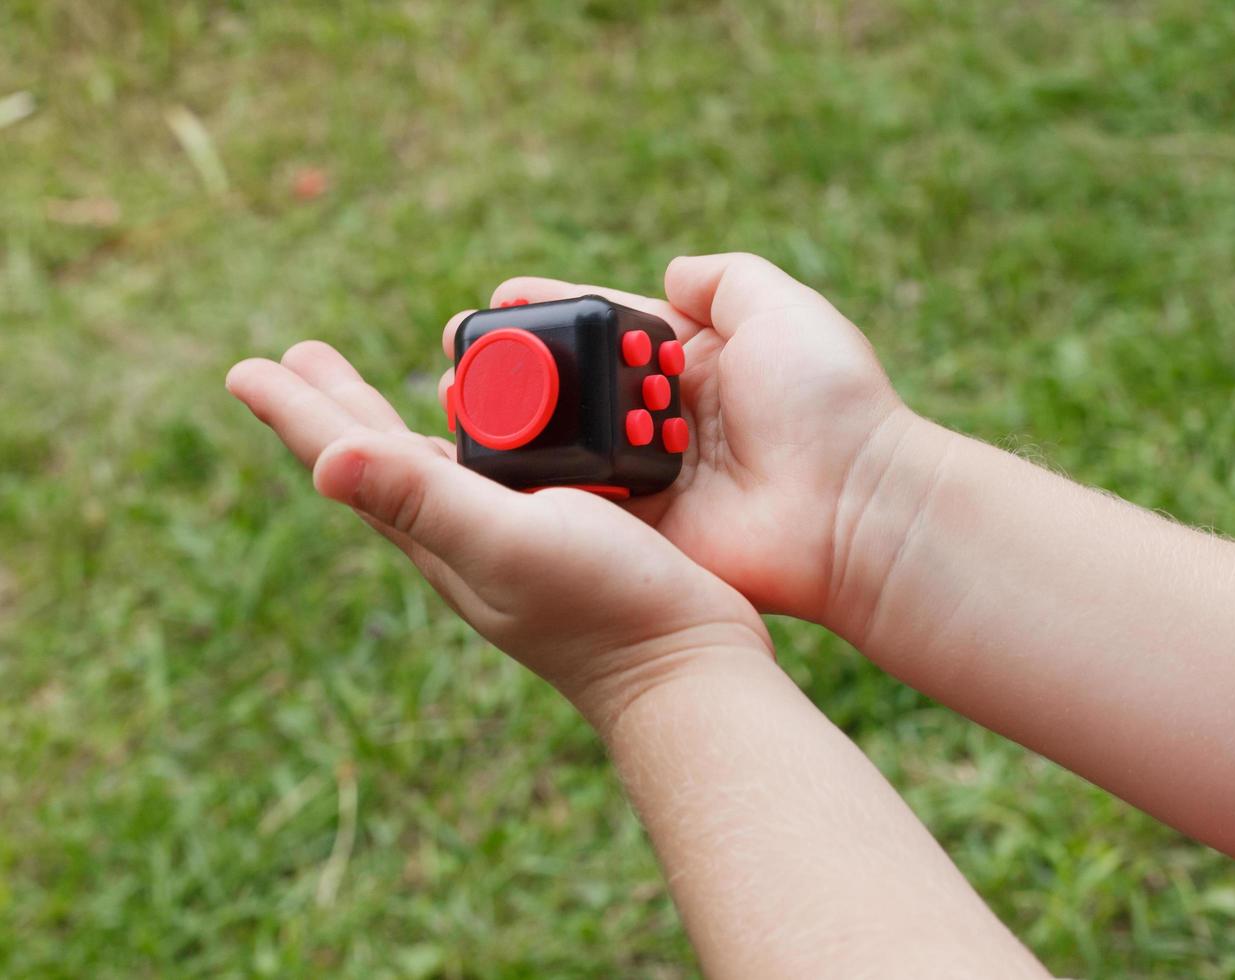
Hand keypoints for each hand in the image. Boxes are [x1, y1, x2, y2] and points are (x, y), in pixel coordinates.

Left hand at [225, 344, 770, 728]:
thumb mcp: (508, 541)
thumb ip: (425, 500)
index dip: (297, 410)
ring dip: (401, 416)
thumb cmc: (605, 608)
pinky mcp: (564, 533)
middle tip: (299, 358)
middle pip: (382, 455)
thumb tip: (324, 461)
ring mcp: (512, 538)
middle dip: (338, 403)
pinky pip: (502, 469)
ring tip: (381, 387)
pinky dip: (482, 433)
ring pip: (439, 461)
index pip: (349, 458)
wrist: (691, 669)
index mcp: (438, 529)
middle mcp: (464, 533)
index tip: (247, 369)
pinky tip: (500, 431)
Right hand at [440, 253, 912, 620]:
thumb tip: (670, 274)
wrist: (854, 503)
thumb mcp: (781, 309)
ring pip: (571, 443)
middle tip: (457, 354)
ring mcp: (656, 474)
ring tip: (458, 402)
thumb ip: (724, 280)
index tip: (498, 298)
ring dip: (515, 426)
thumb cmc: (827, 401)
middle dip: (518, 371)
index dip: (554, 313)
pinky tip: (483, 466)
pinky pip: (584, 503)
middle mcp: (669, 416)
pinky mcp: (649, 528)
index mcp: (699, 361)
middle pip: (578, 387)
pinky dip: (540, 487)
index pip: (610, 329)